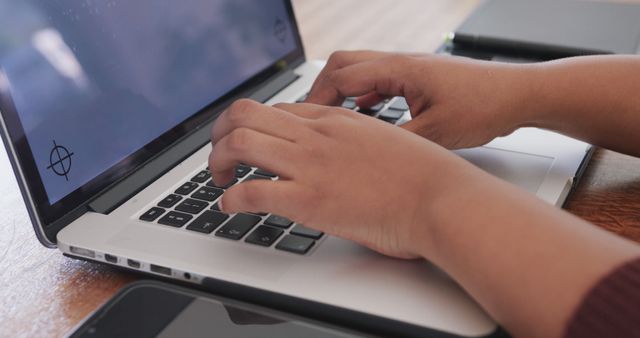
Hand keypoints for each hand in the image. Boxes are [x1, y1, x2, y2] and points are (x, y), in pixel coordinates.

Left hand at [209, 99, 473, 258]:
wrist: (442, 199)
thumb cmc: (425, 178)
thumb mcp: (386, 145)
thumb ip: (358, 146)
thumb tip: (345, 161)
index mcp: (337, 120)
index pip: (278, 110)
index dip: (255, 125)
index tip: (250, 142)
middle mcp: (317, 135)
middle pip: (246, 113)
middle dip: (221, 132)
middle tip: (220, 154)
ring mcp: (311, 164)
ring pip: (239, 142)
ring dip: (217, 160)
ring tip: (218, 178)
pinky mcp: (309, 199)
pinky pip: (251, 191)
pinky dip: (230, 198)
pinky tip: (229, 206)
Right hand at [306, 50, 537, 148]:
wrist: (518, 94)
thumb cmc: (484, 107)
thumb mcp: (436, 133)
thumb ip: (396, 141)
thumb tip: (363, 155)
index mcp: (400, 69)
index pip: (341, 76)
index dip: (317, 99)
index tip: (304, 122)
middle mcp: (400, 62)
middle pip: (343, 63)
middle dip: (321, 88)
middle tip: (310, 117)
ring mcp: (409, 67)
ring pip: (360, 69)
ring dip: (341, 90)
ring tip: (329, 118)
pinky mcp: (418, 77)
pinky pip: (379, 79)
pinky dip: (363, 94)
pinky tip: (364, 113)